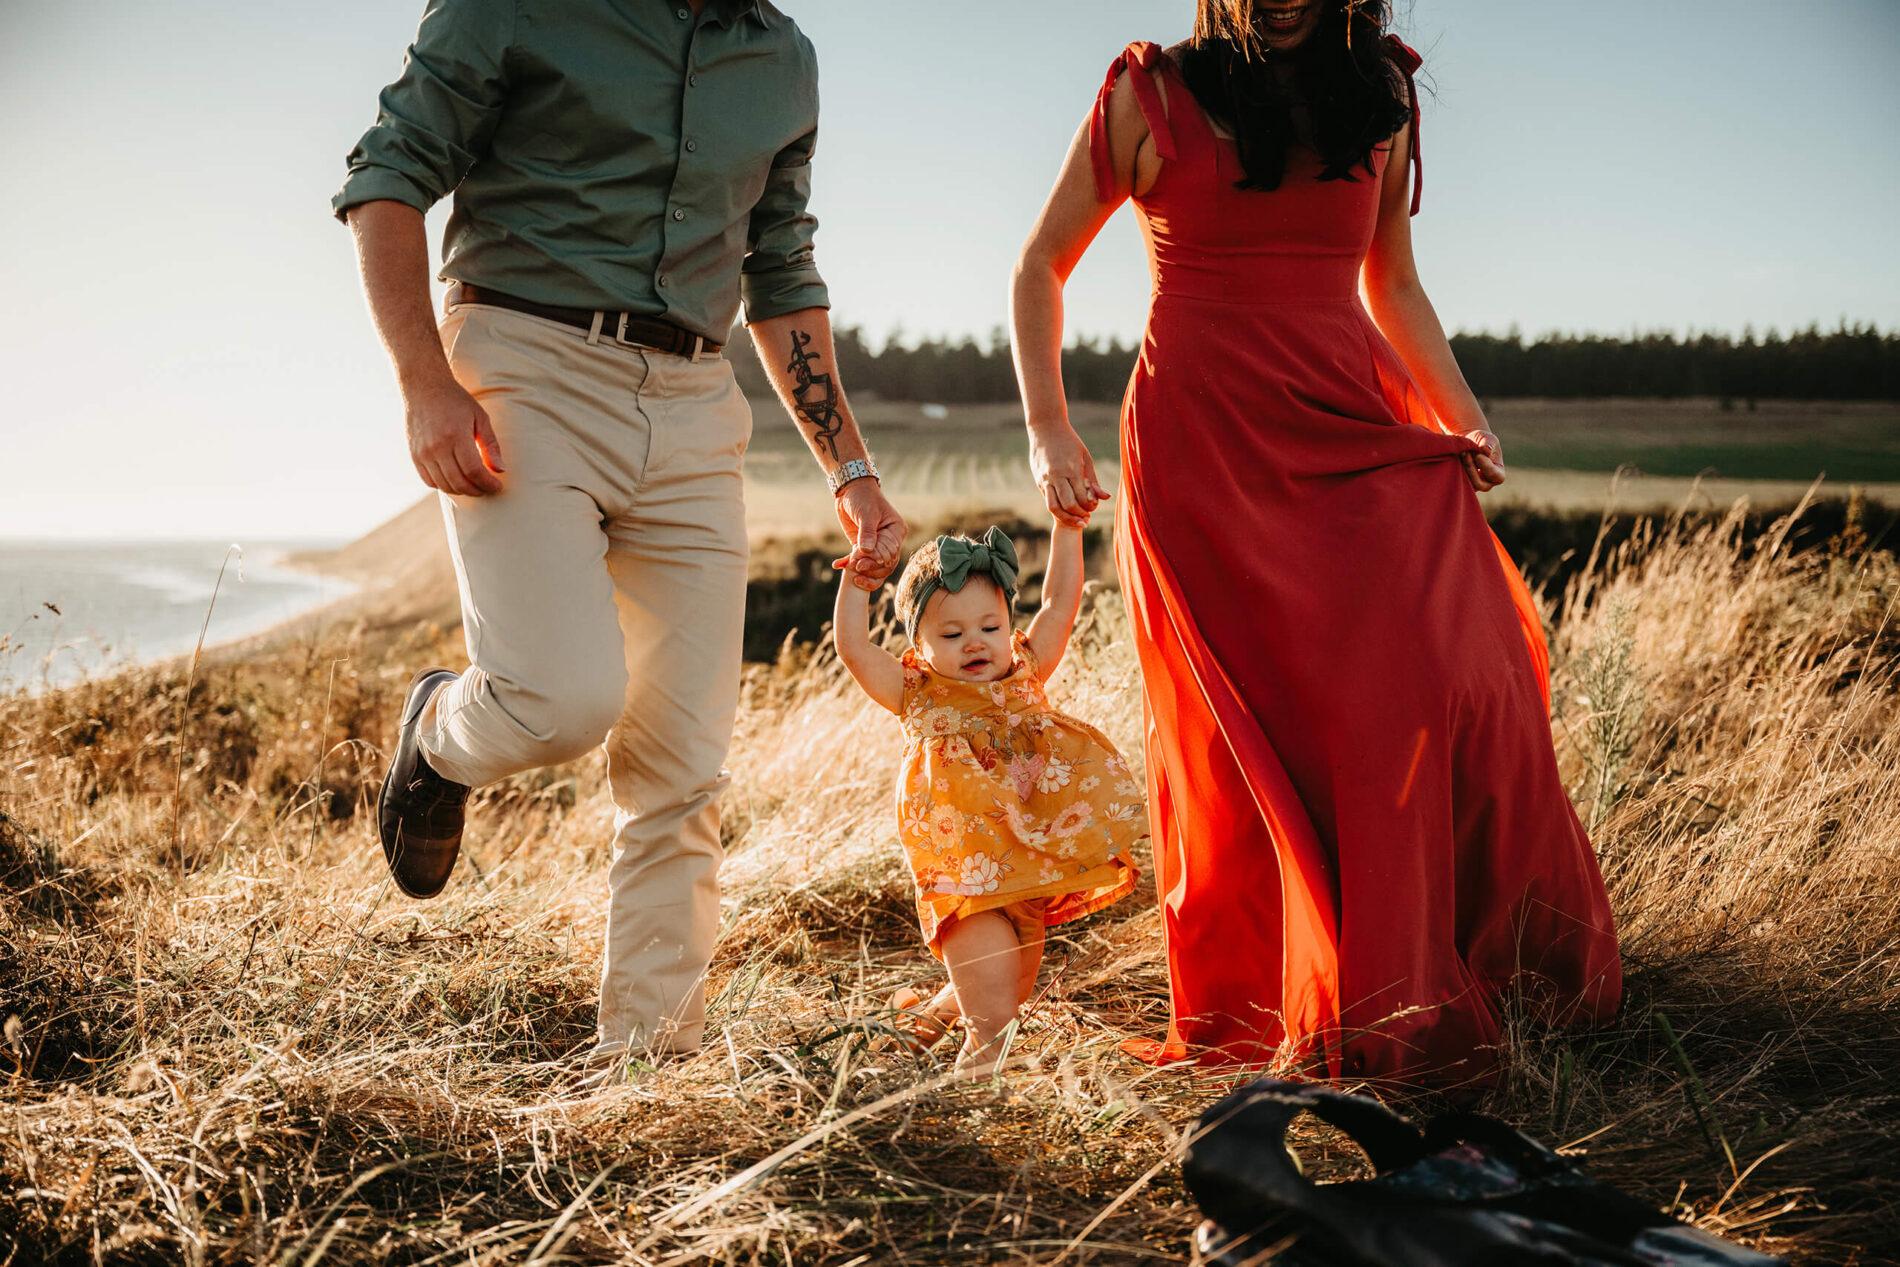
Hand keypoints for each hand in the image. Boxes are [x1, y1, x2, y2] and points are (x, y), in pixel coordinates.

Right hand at [406, 378, 504, 495]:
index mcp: (455, 435)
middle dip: (478, 490)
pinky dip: (445, 486)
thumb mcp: (480, 417)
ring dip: (462, 491)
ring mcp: (422, 453)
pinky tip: (456, 480)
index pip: (474, 471)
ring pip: (444, 485)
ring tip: (475, 486)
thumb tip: (500, 470)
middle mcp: (436, 447)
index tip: (498, 487)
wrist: (424, 388)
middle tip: (488, 488)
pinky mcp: (414, 456)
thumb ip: (491, 445)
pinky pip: (430, 481)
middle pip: (459, 482)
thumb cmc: (456, 400)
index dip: (488, 484)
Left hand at [832, 479, 905, 589]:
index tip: (862, 562)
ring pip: (875, 568)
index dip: (877, 561)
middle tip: (855, 568)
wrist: (850, 490)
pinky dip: (848, 565)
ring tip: (849, 570)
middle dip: (871, 569)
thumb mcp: (866, 513)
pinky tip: (838, 564)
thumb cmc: (863, 497)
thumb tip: (866, 551)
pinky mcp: (863, 547)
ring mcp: (877, 545)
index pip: (891, 554)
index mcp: (896, 531)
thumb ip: (867, 533)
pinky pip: (860, 561)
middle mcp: (889, 541)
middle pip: (885, 565)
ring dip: (862, 572)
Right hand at [1028, 422, 1110, 527]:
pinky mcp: (1038, 480)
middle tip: (1086, 518)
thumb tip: (1105, 497)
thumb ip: (1093, 480)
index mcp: (1071, 469)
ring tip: (1075, 519)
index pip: (1081, 497)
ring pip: (1053, 507)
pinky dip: (1057, 507)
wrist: (1046, 427)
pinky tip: (1065, 508)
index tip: (1093, 508)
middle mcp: (1057, 476)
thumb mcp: (1085, 457)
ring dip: (1065, 517)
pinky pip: (1047, 499)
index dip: (1089, 507)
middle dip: (1078, 515)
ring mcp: (1045, 479)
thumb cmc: (1069, 441)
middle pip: (1068, 505)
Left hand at [1458, 428, 1504, 491]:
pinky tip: (1456, 458)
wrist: (1469, 443)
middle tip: (1465, 452)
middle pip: (1479, 484)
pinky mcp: (1462, 484)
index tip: (1478, 455)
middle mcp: (1487, 484)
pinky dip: (1455, 470)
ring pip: (1466, 484)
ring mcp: (1473, 486)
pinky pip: (1457, 482)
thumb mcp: (1487, 438)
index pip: (1494, 475)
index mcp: (1498, 475)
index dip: (1485, 466)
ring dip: (1462, 468)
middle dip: (1470, 467)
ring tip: (1462, 452)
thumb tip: (1486, 450)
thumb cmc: (1481, 441)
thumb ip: (1488, 443)